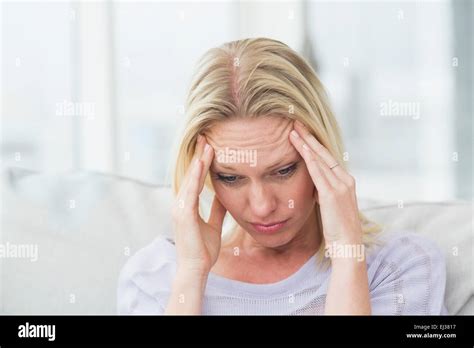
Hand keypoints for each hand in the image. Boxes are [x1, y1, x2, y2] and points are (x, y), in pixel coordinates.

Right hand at [172, 134, 226, 274]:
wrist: (197, 268)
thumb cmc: (203, 249)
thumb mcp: (213, 224)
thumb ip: (216, 210)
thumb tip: (224, 196)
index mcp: (187, 206)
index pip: (195, 179)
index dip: (202, 163)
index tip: (209, 147)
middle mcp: (180, 203)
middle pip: (190, 174)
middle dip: (198, 156)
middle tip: (206, 136)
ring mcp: (180, 208)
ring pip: (190, 179)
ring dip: (198, 161)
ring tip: (206, 143)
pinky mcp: (183, 214)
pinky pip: (190, 190)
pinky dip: (196, 176)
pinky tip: (202, 163)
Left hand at [289, 120, 362, 248]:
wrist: (348, 246)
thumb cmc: (338, 229)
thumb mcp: (331, 206)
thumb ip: (324, 193)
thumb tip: (314, 186)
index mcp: (346, 181)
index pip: (328, 157)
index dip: (314, 144)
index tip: (303, 133)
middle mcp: (345, 180)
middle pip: (324, 153)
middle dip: (309, 137)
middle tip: (296, 123)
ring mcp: (340, 186)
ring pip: (320, 159)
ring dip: (305, 143)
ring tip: (293, 130)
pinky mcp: (332, 194)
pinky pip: (318, 172)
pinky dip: (308, 158)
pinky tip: (299, 147)